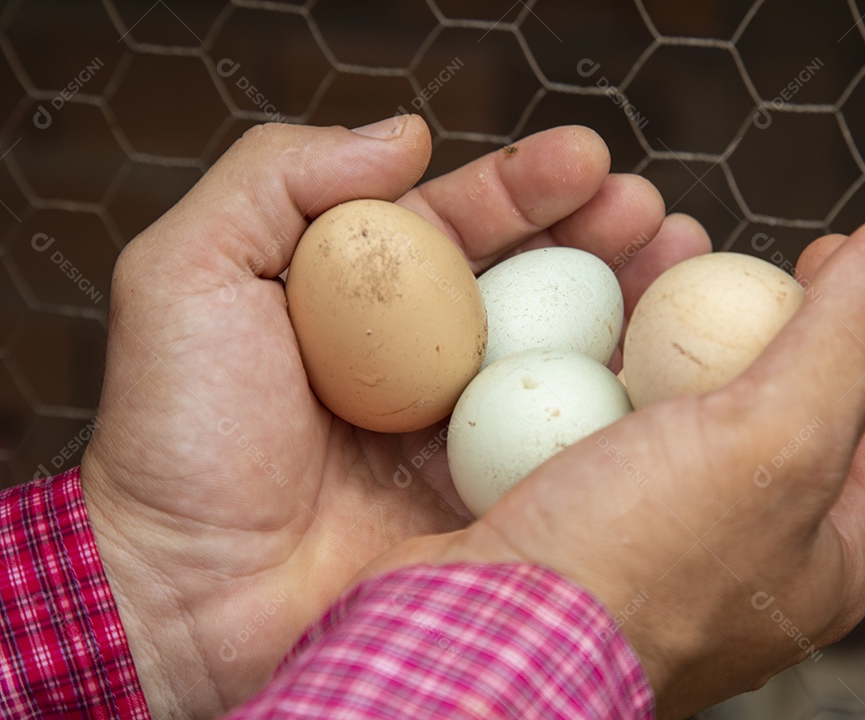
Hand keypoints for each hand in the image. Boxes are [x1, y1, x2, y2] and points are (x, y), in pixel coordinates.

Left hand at [79, 116, 703, 717]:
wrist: (191, 596)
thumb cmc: (180, 437)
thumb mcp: (189, 273)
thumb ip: (278, 177)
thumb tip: (402, 136)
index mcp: (361, 300)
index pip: (460, 224)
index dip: (527, 187)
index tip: (588, 160)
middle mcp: (422, 359)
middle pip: (529, 281)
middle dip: (599, 235)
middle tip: (653, 215)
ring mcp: (464, 431)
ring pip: (563, 352)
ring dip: (630, 303)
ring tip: (684, 263)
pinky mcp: (493, 498)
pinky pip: (569, 440)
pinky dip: (623, 400)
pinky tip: (668, 367)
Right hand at [359, 214, 864, 716]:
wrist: (468, 649)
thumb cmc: (632, 567)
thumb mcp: (773, 446)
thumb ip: (849, 344)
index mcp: (813, 557)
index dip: (860, 320)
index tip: (823, 251)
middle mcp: (727, 551)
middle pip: (753, 402)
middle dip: (734, 313)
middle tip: (706, 250)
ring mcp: (632, 536)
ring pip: (654, 400)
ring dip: (643, 325)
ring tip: (627, 256)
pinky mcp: (551, 517)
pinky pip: (574, 420)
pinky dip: (570, 363)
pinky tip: (554, 318)